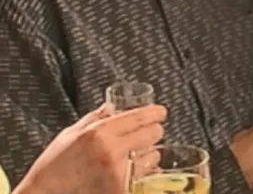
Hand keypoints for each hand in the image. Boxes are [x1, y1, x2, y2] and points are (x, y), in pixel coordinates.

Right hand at [15, 103, 166, 193]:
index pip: (140, 117)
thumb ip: (94, 119)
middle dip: (153, 132)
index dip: (155, 113)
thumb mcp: (69, 135)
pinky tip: (139, 171)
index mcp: (98, 133)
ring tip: (138, 156)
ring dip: (150, 154)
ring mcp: (118, 173)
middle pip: (153, 134)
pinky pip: (146, 177)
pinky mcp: (121, 189)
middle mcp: (111, 151)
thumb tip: (112, 106)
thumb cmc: (53, 167)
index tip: (160, 113)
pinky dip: (146, 173)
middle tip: (150, 134)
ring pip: (153, 156)